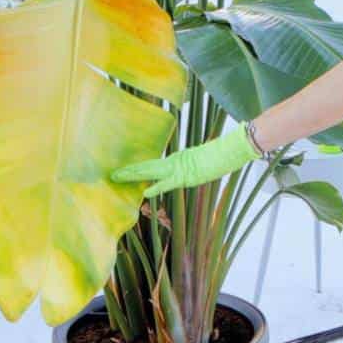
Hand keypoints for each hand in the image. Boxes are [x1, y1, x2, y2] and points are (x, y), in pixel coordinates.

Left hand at [110, 124, 261, 198]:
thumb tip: (185, 170)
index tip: (124, 171)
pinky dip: (156, 187)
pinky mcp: (187, 175)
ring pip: (151, 172)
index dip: (138, 168)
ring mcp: (179, 168)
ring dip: (134, 175)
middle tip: (113, 174)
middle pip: (147, 166)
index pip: (152, 164)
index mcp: (177, 159)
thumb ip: (190, 166)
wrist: (230, 149)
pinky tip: (144, 192)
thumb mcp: (201, 161)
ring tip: (118, 177)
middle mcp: (174, 162)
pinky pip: (168, 183)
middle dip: (130, 171)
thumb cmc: (219, 155)